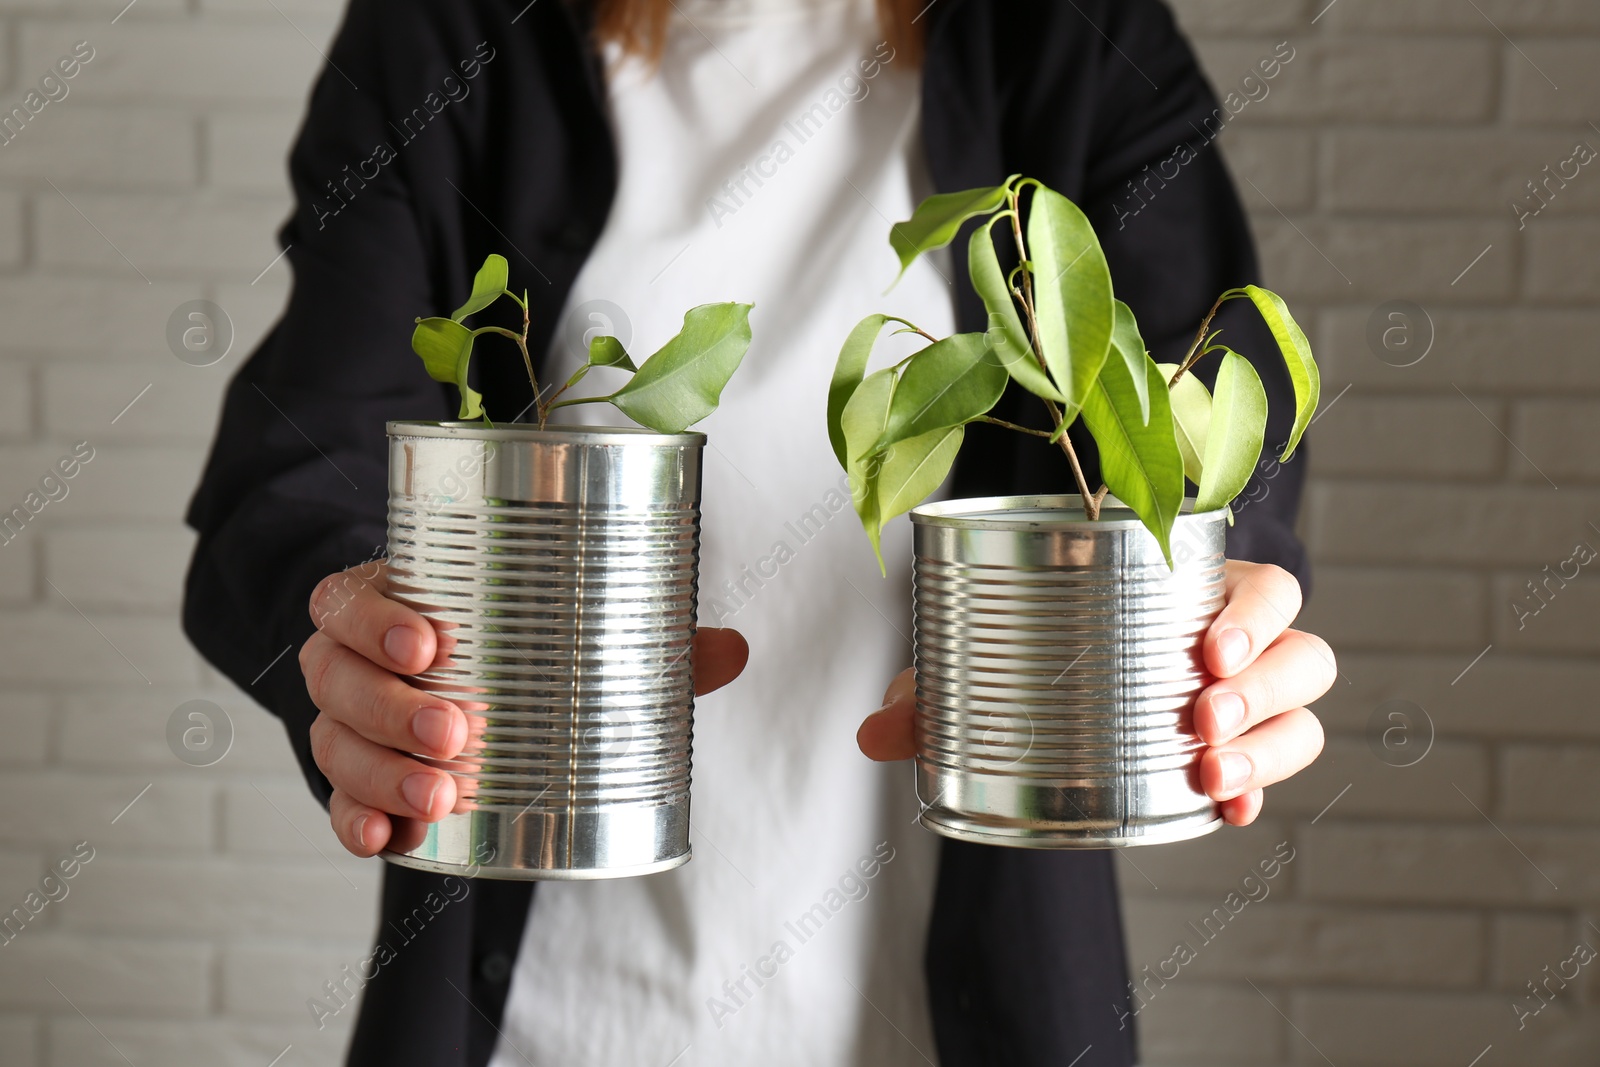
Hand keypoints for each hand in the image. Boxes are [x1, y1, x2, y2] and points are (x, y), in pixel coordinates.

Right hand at [299, 561, 749, 856]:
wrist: (436, 685)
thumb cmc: (503, 643)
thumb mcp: (556, 630)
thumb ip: (641, 639)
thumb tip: (733, 650)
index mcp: (388, 602)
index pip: (351, 601)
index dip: (378, 621)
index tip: (429, 645)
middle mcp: (350, 659)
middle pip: (337, 677)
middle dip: (391, 708)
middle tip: (455, 733)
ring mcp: (344, 723)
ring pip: (334, 743)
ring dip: (380, 772)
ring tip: (438, 793)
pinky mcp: (352, 781)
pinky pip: (337, 804)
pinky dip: (356, 822)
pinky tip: (386, 837)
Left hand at [856, 560, 1332, 826]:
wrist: (1044, 709)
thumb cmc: (1026, 655)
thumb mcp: (978, 665)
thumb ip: (932, 694)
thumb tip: (872, 736)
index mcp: (1190, 591)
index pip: (1261, 586)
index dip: (1255, 612)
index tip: (1210, 649)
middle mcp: (1236, 642)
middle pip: (1302, 653)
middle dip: (1263, 689)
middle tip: (1203, 721)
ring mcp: (1246, 702)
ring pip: (1303, 714)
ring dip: (1269, 746)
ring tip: (1211, 775)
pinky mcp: (1240, 758)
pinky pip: (1278, 773)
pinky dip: (1259, 794)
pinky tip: (1227, 814)